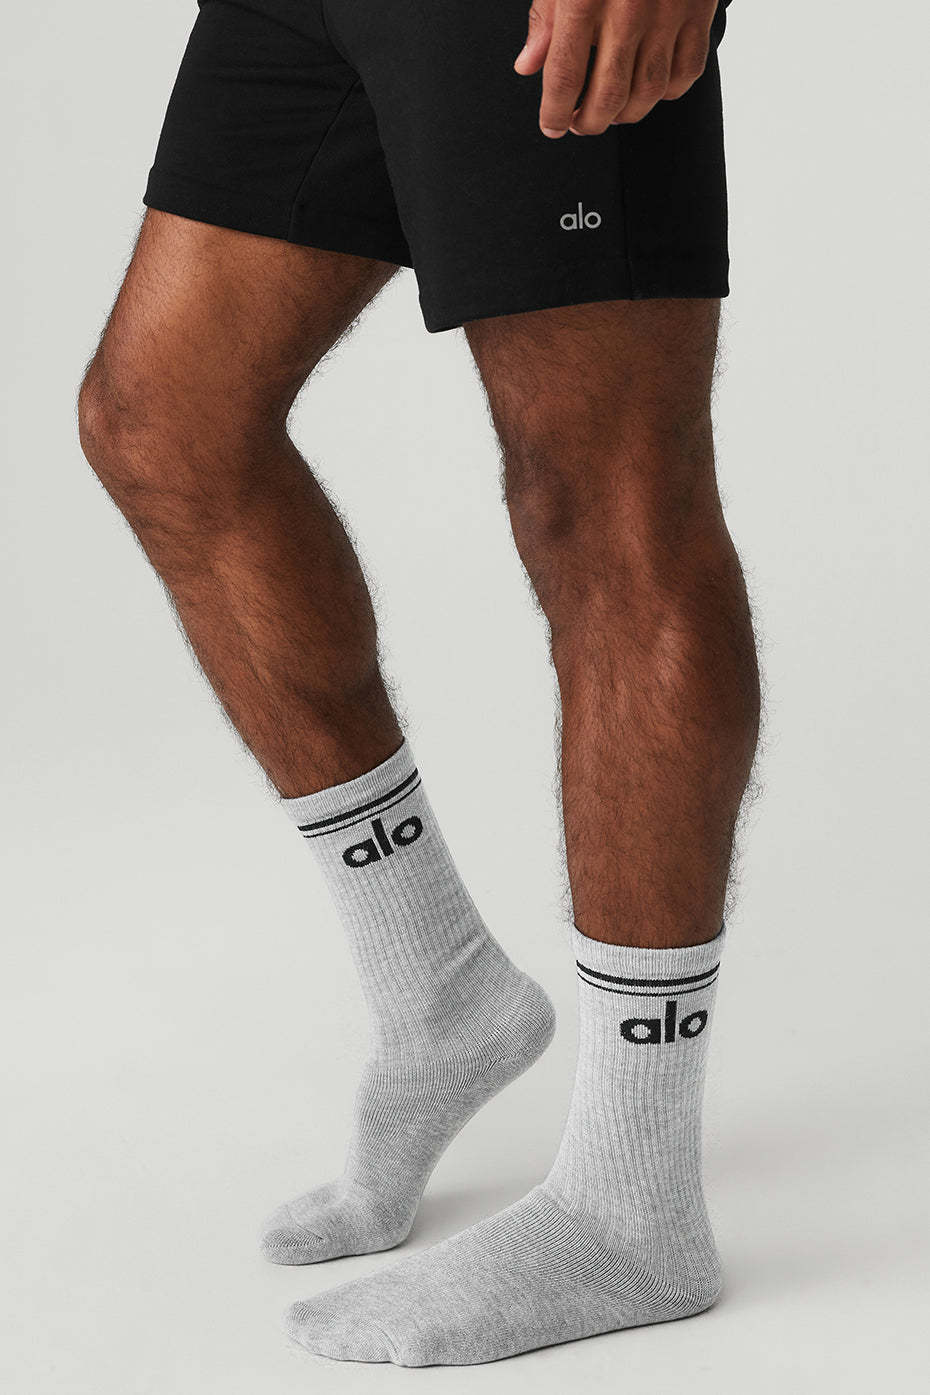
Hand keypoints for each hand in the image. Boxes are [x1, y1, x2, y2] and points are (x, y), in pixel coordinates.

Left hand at [514, 0, 717, 136]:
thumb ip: (546, 17)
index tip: (552, 125)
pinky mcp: (698, 9)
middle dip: (590, 122)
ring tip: (610, 112)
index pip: (564, 76)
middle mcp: (628, 8)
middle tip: (579, 123)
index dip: (555, 112)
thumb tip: (528, 65)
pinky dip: (667, 92)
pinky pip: (687, 70)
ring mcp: (667, 11)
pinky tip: (648, 90)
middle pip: (609, 95)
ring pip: (648, 92)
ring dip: (626, 115)